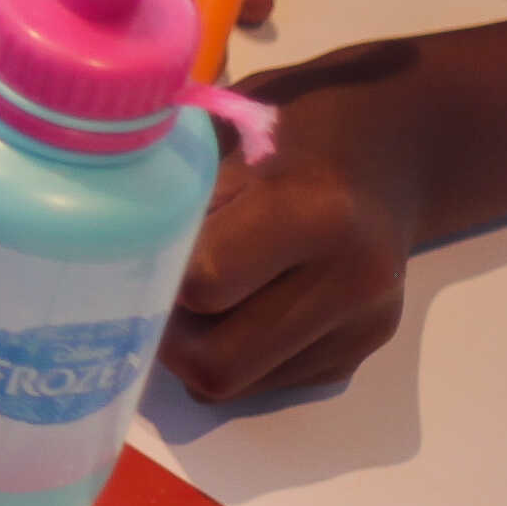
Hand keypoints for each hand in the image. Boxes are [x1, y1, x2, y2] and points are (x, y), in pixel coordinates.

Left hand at [163, 60, 438, 404]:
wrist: (402, 144)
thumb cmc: (302, 120)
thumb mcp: (236, 124)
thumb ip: (181, 186)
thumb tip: (104, 238)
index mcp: (318, 212)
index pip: (203, 285)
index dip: (154, 273)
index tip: (132, 249)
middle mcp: (351, 281)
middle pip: (217, 362)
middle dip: (168, 336)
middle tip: (150, 289)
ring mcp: (363, 325)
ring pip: (238, 385)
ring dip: (197, 350)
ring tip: (193, 292)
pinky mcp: (361, 350)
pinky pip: (268, 383)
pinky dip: (236, 352)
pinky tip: (241, 299)